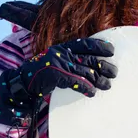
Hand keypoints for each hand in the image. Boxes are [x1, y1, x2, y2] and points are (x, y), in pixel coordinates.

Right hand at [0, 38, 116, 125]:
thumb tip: (94, 68)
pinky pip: (75, 81)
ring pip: (85, 71)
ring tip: (108, 85)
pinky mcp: (55, 74)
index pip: (85, 44)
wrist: (23, 82)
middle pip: (89, 58)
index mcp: (64, 47)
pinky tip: (92, 93)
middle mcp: (62, 53)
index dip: (99, 46)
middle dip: (104, 66)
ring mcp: (59, 63)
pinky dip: (85, 88)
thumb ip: (73, 62)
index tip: (111, 50)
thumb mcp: (58, 62)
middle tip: (114, 72)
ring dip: (98, 80)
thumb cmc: (43, 73)